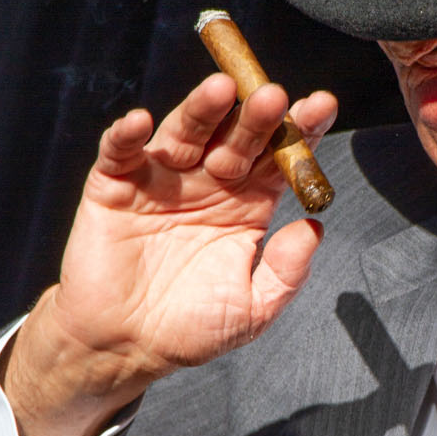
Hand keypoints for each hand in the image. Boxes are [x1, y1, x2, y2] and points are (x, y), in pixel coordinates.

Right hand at [2, 75, 336, 435]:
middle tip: (272, 97)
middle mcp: (207, 182)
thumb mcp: (251, 310)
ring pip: (184, 134)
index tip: (322, 106)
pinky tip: (140, 121)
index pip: (277, 158)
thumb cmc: (189, 329)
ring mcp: (161, 180)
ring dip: (201, 110)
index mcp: (246, 204)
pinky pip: (120, 153)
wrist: (122, 347)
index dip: (300, 131)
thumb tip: (313, 228)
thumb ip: (285, 273)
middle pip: (235, 138)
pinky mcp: (114, 186)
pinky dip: (127, 135)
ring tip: (221, 88)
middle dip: (255, 117)